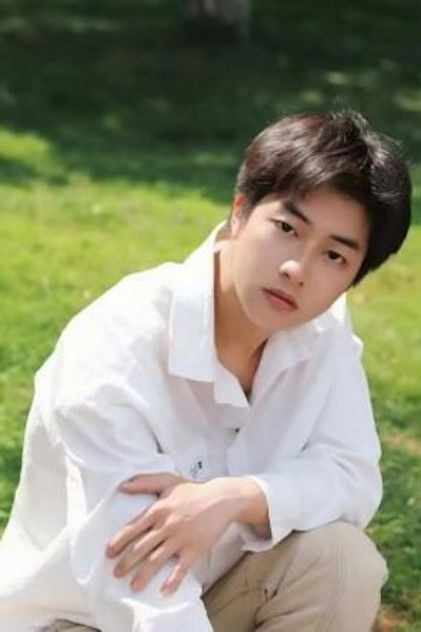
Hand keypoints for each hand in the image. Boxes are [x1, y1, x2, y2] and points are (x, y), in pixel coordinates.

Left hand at [106, 473, 245, 594]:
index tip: (109, 553)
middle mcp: (166, 525)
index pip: (133, 527)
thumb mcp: (168, 481)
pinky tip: (164, 591)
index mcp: (158, 509)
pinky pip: (181, 568)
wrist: (222, 498)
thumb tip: (122, 486)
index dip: (119, 541)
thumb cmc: (194, 491)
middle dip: (127, 562)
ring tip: (133, 586)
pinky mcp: (194, 548)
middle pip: (141, 547)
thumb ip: (144, 482)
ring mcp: (180, 538)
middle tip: (116, 573)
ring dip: (143, 575)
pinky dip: (172, 581)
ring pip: (157, 560)